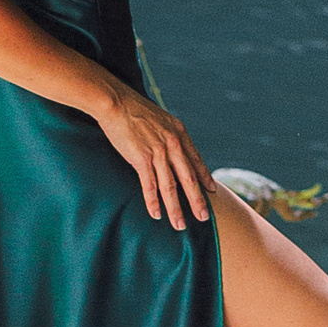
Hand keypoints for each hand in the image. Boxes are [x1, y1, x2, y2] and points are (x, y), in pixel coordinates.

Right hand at [93, 80, 213, 229]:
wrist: (115, 101)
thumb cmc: (133, 108)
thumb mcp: (159, 118)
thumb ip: (167, 133)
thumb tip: (169, 144)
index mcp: (178, 133)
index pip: (195, 160)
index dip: (204, 176)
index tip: (212, 190)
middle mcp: (173, 144)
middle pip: (188, 178)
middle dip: (197, 200)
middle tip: (205, 217)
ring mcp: (158, 152)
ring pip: (170, 187)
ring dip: (176, 209)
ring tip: (180, 225)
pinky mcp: (141, 159)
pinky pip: (150, 185)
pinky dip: (153, 202)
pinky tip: (156, 214)